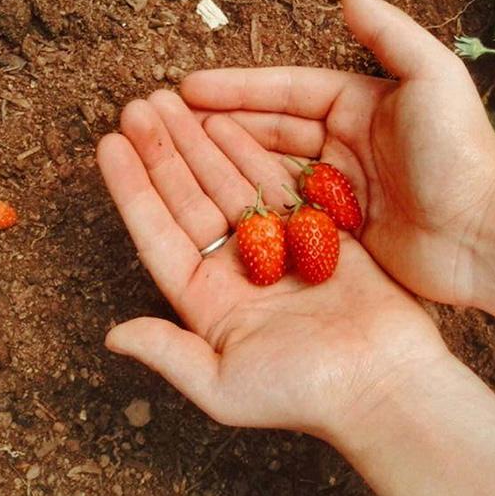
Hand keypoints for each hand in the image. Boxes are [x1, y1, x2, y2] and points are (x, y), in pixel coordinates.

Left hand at [96, 94, 452, 436]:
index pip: (158, 234)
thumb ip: (168, 354)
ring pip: (228, 183)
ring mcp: (276, 248)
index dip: (132, 189)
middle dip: (162, 152)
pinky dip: (251, 152)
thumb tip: (113, 337)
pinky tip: (228, 120)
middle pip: (188, 199)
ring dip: (199, 143)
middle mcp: (236, 271)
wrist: (385, 385)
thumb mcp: (223, 385)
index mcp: (207, 302)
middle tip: (138, 105)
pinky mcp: (318, 233)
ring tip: (172, 102)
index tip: (109, 144)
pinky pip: (277, 183)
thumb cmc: (305, 394)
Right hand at [180, 0, 494, 305]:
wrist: (487, 236)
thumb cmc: (460, 152)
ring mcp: (340, 189)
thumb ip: (387, 31)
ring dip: (227, 162)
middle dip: (221, 124)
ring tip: (177, 158)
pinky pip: (285, 213)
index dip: (237, 88)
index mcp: (360, 103)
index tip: (189, 87)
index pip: (286, 91)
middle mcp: (345, 142)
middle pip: (270, 129)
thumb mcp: (430, 75)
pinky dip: (251, 206)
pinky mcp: (338, 232)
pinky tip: (213, 204)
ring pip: (270, 169)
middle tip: (166, 123)